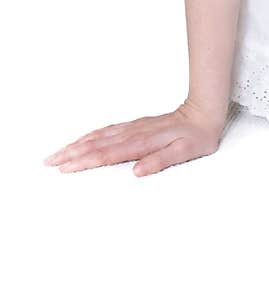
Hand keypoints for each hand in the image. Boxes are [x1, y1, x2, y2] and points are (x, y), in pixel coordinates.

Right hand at [43, 99, 227, 176]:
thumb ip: (161, 161)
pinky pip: (107, 130)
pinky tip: (83, 140)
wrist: (204, 111)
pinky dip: (90, 136)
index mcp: (143, 142)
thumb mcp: (185, 152)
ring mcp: (133, 128)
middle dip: (71, 153)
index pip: (107, 154)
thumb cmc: (198, 135)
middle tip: (49, 162)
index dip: (84, 161)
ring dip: (76, 144)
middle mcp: (134, 133)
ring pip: (98, 135)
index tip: (65, 167)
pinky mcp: (135, 126)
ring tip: (58, 152)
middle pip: (96, 143)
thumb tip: (137, 171)